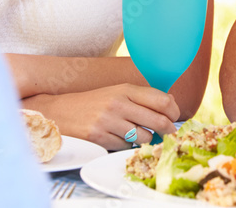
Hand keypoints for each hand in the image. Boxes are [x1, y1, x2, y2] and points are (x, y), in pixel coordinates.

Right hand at [23, 84, 179, 150]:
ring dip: (147, 140)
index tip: (175, 116)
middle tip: (171, 133)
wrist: (60, 112)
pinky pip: (126, 147)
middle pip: (158, 120)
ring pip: (144, 137)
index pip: (162, 100)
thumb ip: (141, 97)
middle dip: (169, 129)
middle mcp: (118, 103)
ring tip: (140, 135)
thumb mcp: (117, 92)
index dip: (174, 111)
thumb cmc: (94, 103)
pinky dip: (128, 145)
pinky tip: (120, 139)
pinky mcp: (99, 137)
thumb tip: (170, 104)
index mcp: (126, 89)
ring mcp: (108, 121)